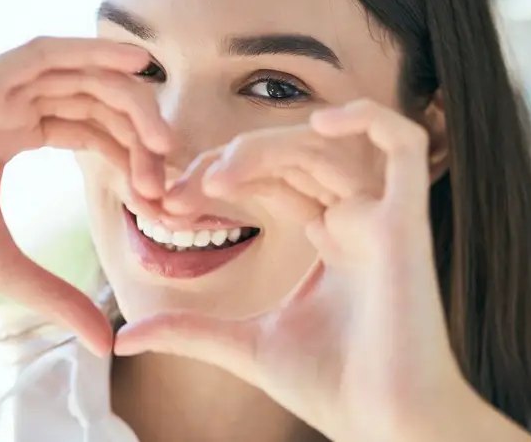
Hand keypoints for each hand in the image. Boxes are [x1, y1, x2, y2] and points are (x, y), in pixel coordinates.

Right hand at [0, 37, 172, 354]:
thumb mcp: (3, 266)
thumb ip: (56, 294)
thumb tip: (104, 341)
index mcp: (15, 132)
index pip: (91, 129)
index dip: (131, 156)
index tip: (160, 195)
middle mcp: (9, 105)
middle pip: (93, 100)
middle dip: (138, 129)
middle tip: (169, 168)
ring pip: (76, 74)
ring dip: (125, 96)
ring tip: (162, 131)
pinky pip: (39, 55)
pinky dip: (85, 52)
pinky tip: (129, 63)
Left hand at [114, 100, 508, 440]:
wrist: (385, 428)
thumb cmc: (332, 389)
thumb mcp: (243, 346)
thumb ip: (189, 330)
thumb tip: (124, 337)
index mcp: (326, 238)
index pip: (270, 178)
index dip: (217, 177)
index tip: (169, 202)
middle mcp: (353, 220)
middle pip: (288, 156)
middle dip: (227, 162)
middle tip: (179, 191)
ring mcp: (380, 218)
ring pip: (323, 146)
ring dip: (262, 149)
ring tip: (216, 178)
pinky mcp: (405, 223)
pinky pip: (404, 145)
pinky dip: (369, 119)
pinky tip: (321, 121)